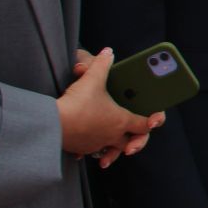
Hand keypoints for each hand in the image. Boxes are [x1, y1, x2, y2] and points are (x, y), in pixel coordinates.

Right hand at [57, 48, 163, 167]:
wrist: (52, 125)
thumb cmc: (77, 103)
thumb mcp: (91, 79)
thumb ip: (101, 65)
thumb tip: (108, 52)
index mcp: (120, 120)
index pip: (144, 124)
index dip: (152, 121)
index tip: (155, 120)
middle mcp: (112, 135)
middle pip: (129, 142)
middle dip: (134, 142)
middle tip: (134, 142)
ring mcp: (96, 144)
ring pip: (110, 150)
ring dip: (112, 152)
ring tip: (109, 155)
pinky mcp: (80, 148)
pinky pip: (89, 151)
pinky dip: (89, 149)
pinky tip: (85, 150)